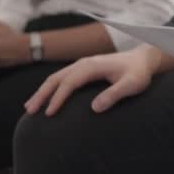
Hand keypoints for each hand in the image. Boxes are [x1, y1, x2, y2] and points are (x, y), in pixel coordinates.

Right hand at [25, 47, 161, 115]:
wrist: (143, 60)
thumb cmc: (138, 73)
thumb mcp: (132, 84)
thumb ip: (115, 94)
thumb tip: (95, 108)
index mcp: (93, 66)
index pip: (69, 82)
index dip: (58, 97)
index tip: (49, 113)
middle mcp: (84, 63)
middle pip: (57, 78)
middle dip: (42, 94)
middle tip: (30, 111)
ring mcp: (83, 65)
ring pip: (57, 77)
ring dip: (42, 91)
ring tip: (30, 107)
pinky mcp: (84, 69)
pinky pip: (62, 77)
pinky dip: (51, 87)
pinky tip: (46, 99)